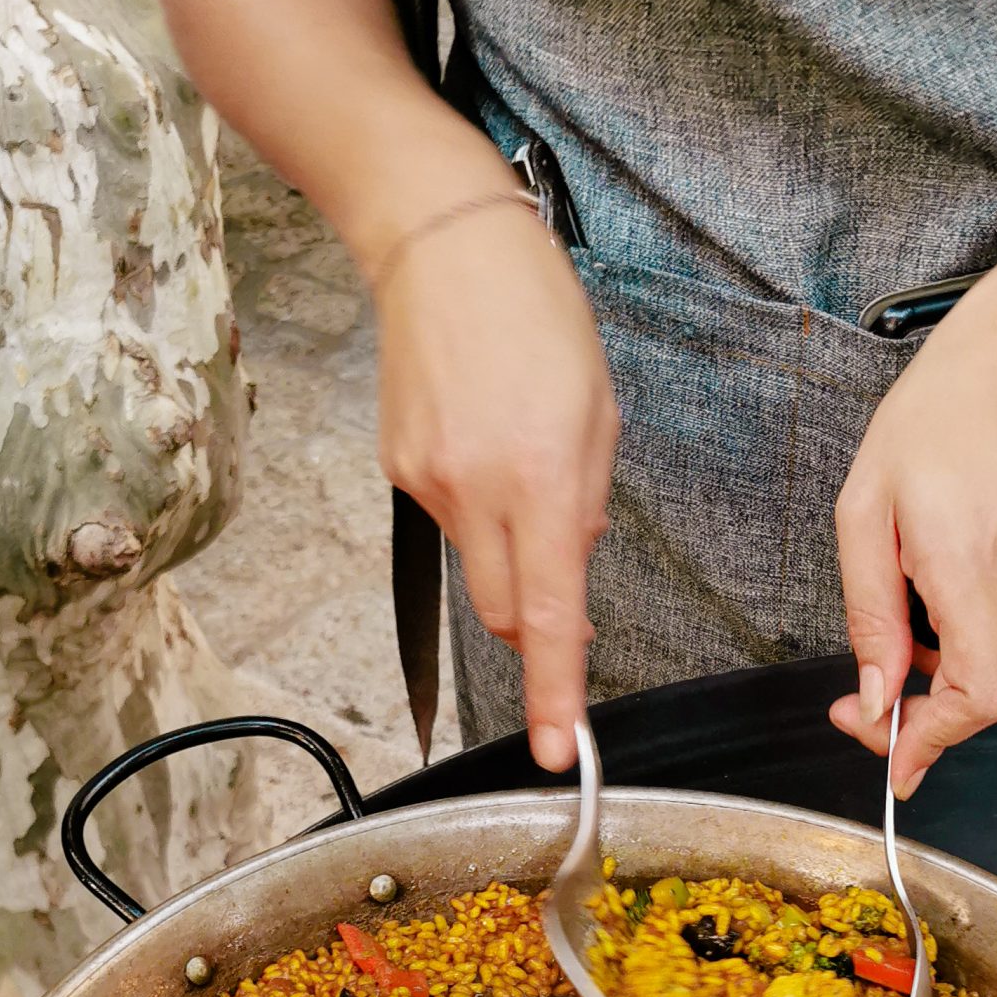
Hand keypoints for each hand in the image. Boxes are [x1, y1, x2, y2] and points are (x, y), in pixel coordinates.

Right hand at [374, 200, 618, 769]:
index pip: (551, 613)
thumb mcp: (597, 408)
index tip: (563, 753)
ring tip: (521, 460)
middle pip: (506, 612)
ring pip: (479, 565)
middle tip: (564, 580)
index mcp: (539, 477)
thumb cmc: (535, 312)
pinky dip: (477, 504)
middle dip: (537, 619)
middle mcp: (477, 490)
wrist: (439, 243)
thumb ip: (589, 502)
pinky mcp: (399, 470)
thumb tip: (573, 570)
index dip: (557, 691)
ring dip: (509, 546)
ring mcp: (429, 483)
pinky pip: (451, 521)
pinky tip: (484, 438)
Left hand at [829, 283, 996, 795]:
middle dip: (919, 707)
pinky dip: (961, 623)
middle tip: (864, 693)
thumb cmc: (938, 418)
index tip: (896, 761)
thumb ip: (871, 617)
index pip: (978, 697)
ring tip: (906, 580)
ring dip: (937, 654)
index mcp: (971, 566)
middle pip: (979, 692)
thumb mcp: (866, 513)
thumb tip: (878, 697)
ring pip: (985, 659)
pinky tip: (942, 564)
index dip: (935, 742)